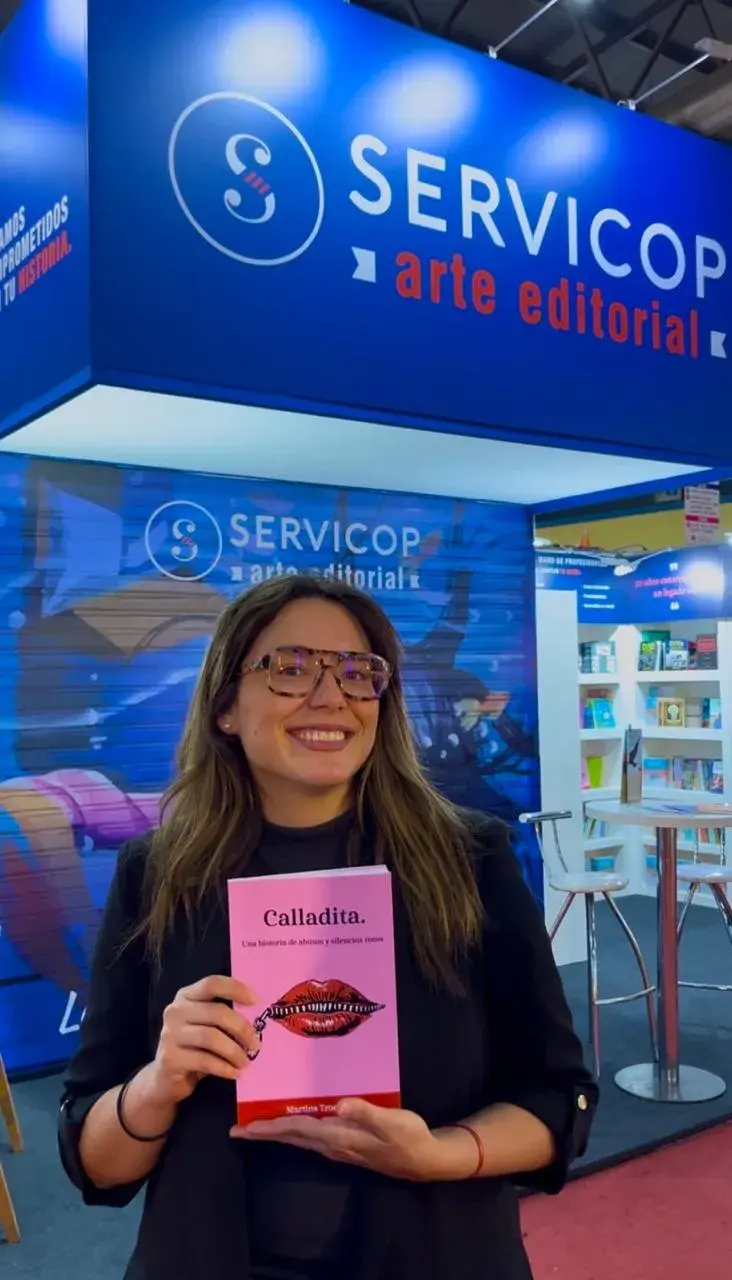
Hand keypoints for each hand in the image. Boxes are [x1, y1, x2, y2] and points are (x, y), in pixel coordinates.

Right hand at [148, 975, 258, 1105]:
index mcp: (186, 996)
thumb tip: (256, 1019)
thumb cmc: (193, 1048)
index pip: (212, 984)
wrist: (164, 1079)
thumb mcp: (205, 1027)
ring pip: (211, 1037)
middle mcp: (175, 1011)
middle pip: (216, 1012)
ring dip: (234, 1052)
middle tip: (256, 1044)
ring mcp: (170, 1034)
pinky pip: (205, 1061)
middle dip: (242, 1028)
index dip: (236, 989)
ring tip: (245, 1062)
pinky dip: (225, 1068)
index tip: (256, 1001)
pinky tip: (235, 1073)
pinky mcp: (170, 1058)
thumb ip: (222, 1018)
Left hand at [232, 1099, 460, 1181]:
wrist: (424, 1160)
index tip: (243, 1127)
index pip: (296, 1129)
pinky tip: (294, 1122)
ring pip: (299, 1138)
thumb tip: (338, 1105)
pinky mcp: (346, 1144)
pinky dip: (295, 1130)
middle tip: (237, 1130)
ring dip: (277, 1132)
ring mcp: (339, 1147)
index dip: (269, 1127)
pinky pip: (311, 1137)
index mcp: (338, 1136)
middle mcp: (333, 1144)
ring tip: (258, 1125)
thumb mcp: (392, 1121)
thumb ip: (365, 1112)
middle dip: (264, 1133)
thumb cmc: (408, 1137)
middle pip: (291, 1137)